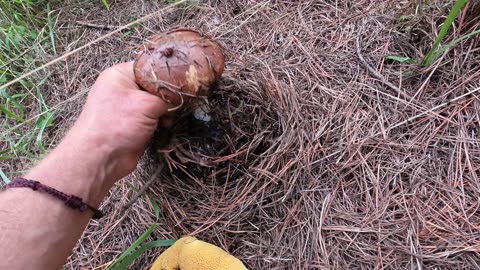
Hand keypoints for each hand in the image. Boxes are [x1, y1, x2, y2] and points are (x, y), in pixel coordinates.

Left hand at [65, 62, 170, 180]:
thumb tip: (180, 97)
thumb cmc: (118, 124)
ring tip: (170, 116)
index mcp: (120, 74)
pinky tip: (166, 125)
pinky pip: (154, 116)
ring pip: (157, 101)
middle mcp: (124, 87)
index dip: (168, 71)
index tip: (186, 78)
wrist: (101, 158)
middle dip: (169, 94)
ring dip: (167, 109)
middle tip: (181, 100)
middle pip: (155, 84)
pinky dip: (162, 119)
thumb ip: (167, 96)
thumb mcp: (147, 103)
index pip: (150, 65)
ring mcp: (129, 106)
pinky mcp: (135, 123)